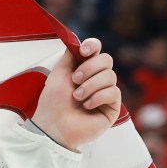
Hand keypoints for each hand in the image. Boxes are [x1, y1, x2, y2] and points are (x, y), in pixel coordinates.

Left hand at [31, 37, 119, 151]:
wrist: (53, 126)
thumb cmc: (53, 102)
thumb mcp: (59, 74)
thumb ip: (70, 56)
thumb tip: (78, 41)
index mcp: (83, 69)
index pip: (97, 50)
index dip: (93, 46)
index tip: (83, 51)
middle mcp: (97, 79)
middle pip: (107, 60)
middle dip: (89, 68)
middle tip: (75, 80)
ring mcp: (106, 92)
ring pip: (110, 76)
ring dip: (90, 85)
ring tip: (77, 97)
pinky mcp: (112, 107)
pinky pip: (113, 92)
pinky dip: (98, 97)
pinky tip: (86, 106)